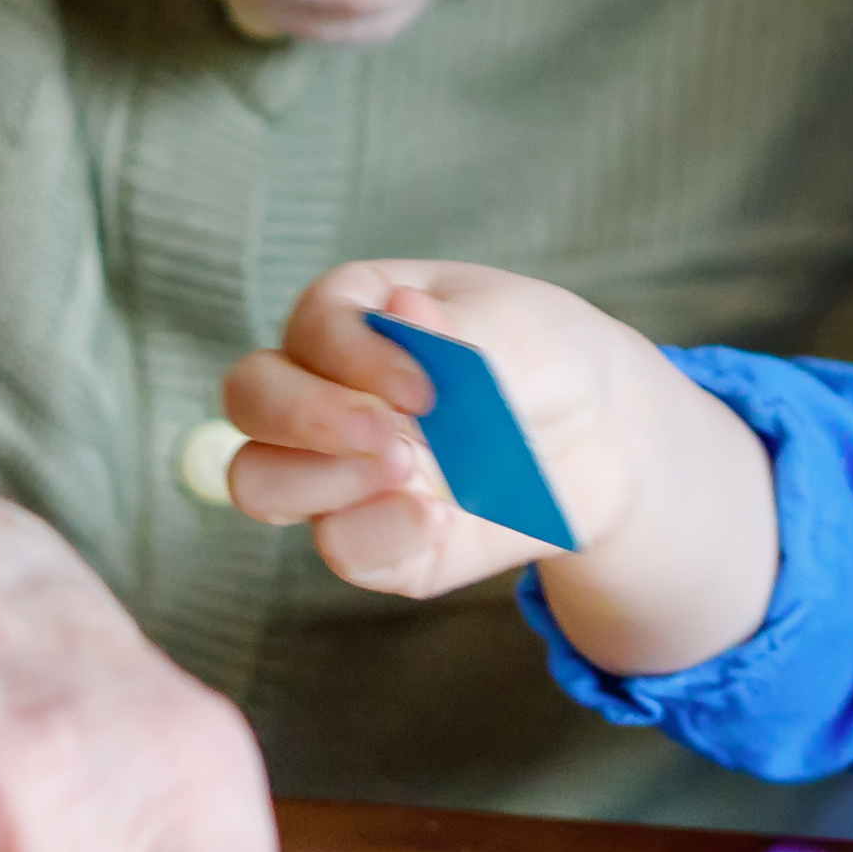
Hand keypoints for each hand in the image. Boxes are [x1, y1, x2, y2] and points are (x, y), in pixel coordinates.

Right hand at [213, 262, 673, 590]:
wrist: (602, 435)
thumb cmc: (539, 355)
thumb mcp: (511, 325)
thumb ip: (452, 328)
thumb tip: (400, 305)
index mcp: (347, 315)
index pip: (309, 330)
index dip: (355, 358)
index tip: (428, 385)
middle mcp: (324, 390)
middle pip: (249, 399)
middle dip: (306, 417)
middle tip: (389, 434)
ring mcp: (339, 469)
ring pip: (260, 481)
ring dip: (323, 480)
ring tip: (411, 471)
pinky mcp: (372, 538)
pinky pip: (337, 546)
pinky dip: (377, 535)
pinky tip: (437, 519)